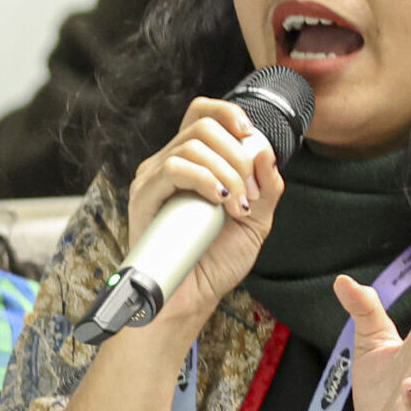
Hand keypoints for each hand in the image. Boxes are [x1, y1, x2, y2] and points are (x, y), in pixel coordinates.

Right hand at [127, 95, 281, 329]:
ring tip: (237, 208)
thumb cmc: (216, 261)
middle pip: (203, 125)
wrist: (192, 297)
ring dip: (227, 173)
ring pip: (193, 145)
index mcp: (193, 161)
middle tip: (250, 194)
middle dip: (238, 156)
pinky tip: (220, 202)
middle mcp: (169, 162)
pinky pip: (174, 168)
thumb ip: (266, 185)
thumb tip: (264, 148)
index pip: (203, 112)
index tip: (251, 139)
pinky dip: (205, 179)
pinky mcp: (144, 196)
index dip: (229, 114)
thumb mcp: (257, 219)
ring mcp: (154, 178)